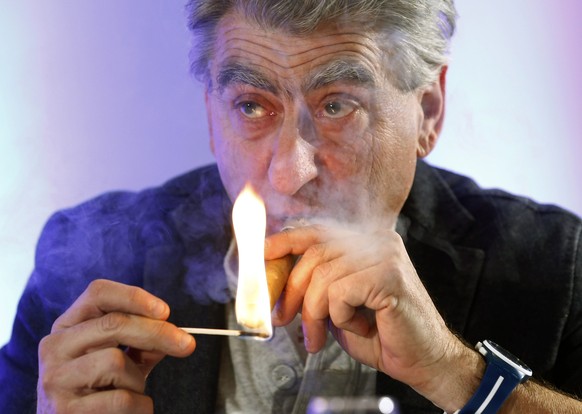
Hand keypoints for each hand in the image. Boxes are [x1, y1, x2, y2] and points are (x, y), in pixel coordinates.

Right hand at [37, 279, 195, 413]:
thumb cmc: (100, 390)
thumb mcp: (120, 359)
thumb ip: (142, 342)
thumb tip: (174, 334)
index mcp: (67, 326)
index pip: (98, 293)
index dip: (134, 296)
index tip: (165, 311)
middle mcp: (54, 347)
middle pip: (114, 323)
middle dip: (157, 333)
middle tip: (187, 344)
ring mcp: (55, 379)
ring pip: (116, 362)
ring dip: (138, 380)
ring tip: (132, 392)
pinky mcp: (64, 411)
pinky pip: (121, 400)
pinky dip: (139, 407)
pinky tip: (131, 412)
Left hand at [265, 223, 480, 408]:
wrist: (425, 360)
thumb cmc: (383, 334)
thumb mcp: (339, 305)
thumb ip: (316, 286)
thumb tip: (278, 282)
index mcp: (366, 241)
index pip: (317, 232)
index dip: (285, 242)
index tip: (262, 256)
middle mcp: (377, 240)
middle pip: (314, 254)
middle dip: (291, 291)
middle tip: (284, 320)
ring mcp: (385, 254)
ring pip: (323, 277)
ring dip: (314, 313)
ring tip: (319, 337)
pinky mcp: (388, 275)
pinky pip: (340, 292)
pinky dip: (340, 316)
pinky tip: (358, 327)